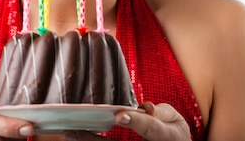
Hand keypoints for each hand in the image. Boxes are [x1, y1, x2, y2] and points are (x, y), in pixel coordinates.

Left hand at [60, 102, 190, 140]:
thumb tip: (145, 108)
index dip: (135, 121)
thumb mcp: (175, 121)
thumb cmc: (174, 134)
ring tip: (69, 134)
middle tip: (72, 131)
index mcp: (167, 136)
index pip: (150, 127)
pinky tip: (77, 137)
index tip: (120, 115)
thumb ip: (161, 112)